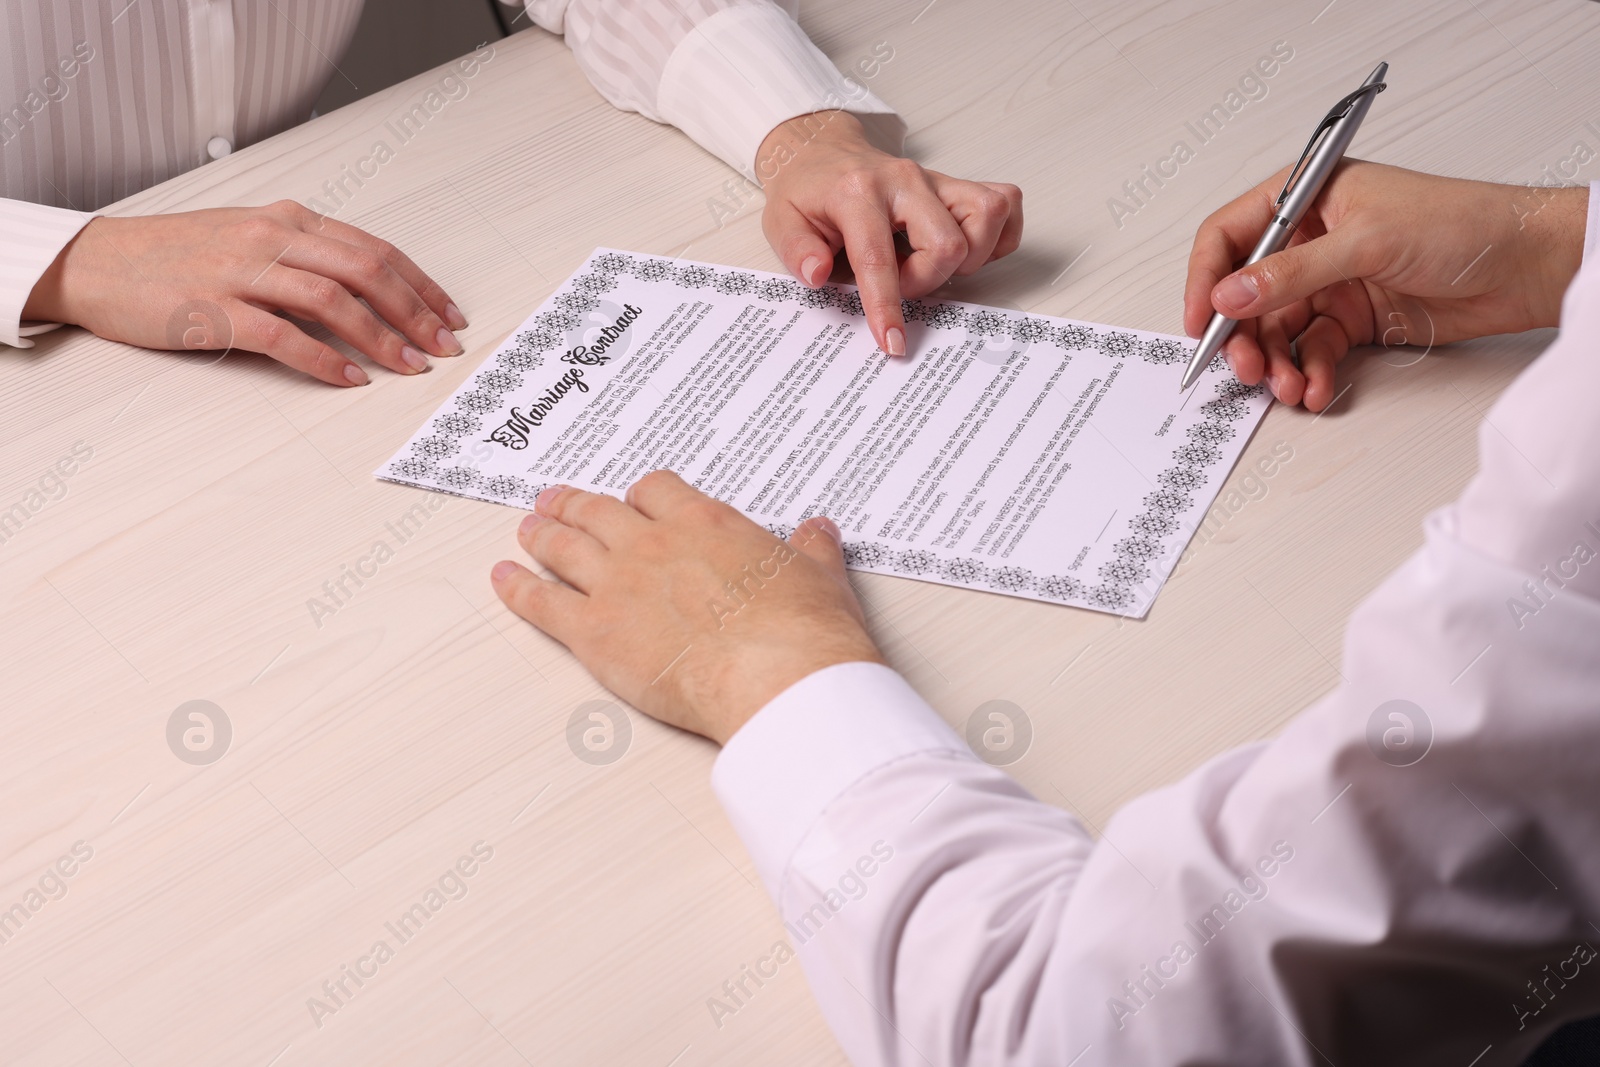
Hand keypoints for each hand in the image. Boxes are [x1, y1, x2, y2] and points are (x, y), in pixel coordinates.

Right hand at [22, 201, 467, 386]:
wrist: (97, 262)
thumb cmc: (176, 255)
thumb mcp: (249, 238)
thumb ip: (304, 255)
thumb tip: (365, 291)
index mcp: (288, 217)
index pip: (374, 248)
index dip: (420, 284)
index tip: (450, 315)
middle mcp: (271, 236)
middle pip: (365, 270)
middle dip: (415, 311)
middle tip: (444, 347)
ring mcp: (242, 270)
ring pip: (334, 299)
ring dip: (381, 337)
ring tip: (410, 366)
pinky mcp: (214, 308)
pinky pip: (284, 335)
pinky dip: (325, 359)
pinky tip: (352, 379)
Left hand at [490, 471, 882, 744]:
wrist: (780, 677)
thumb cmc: (801, 631)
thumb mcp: (819, 576)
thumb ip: (811, 549)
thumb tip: (818, 530)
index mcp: (703, 523)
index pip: (656, 491)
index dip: (640, 496)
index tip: (635, 501)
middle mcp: (652, 544)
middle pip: (598, 511)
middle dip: (574, 504)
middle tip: (557, 501)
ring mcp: (618, 585)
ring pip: (563, 546)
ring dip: (541, 535)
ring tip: (527, 529)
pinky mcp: (595, 633)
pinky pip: (541, 602)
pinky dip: (517, 588)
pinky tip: (503, 578)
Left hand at [759, 111, 1022, 356]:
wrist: (823, 154)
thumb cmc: (809, 194)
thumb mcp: (781, 222)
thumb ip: (798, 251)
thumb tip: (818, 274)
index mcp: (857, 192)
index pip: (879, 257)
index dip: (887, 306)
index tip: (892, 342)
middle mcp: (905, 181)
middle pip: (948, 243)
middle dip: (927, 281)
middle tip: (900, 281)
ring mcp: (938, 179)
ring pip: (989, 215)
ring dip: (969, 257)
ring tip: (931, 264)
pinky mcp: (959, 183)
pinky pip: (1004, 204)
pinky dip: (996, 236)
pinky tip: (966, 249)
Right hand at [1184, 160, 1588, 410]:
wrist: (1524, 263)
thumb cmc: (1460, 223)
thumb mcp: (1365, 242)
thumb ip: (1292, 273)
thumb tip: (1231, 295)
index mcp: (1305, 196)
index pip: (1230, 235)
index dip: (1207, 278)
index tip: (1201, 322)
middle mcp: (1310, 238)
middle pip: (1247, 293)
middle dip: (1241, 336)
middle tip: (1243, 368)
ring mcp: (1330, 280)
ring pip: (1276, 329)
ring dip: (1275, 362)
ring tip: (1285, 386)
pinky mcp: (1352, 317)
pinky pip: (1311, 349)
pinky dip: (1307, 371)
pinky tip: (1314, 386)